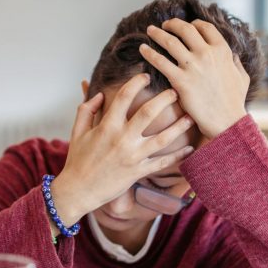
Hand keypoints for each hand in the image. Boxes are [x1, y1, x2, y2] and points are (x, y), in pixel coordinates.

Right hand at [50, 73, 194, 227]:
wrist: (79, 190)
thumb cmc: (77, 160)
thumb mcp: (77, 131)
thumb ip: (86, 109)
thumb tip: (99, 94)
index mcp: (107, 126)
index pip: (124, 96)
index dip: (137, 82)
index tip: (145, 76)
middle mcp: (122, 139)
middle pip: (149, 113)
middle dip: (165, 99)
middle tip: (175, 92)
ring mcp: (132, 156)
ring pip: (162, 138)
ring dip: (179, 126)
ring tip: (190, 117)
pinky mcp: (138, 171)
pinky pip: (162, 162)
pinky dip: (178, 156)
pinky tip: (190, 149)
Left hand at [139, 18, 250, 139]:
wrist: (227, 121)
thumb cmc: (235, 101)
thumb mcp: (242, 77)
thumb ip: (236, 63)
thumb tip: (233, 55)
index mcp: (222, 50)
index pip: (205, 27)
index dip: (194, 24)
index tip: (187, 25)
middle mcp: (207, 54)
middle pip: (185, 29)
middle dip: (173, 24)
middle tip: (165, 24)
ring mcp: (192, 66)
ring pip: (170, 41)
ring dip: (157, 33)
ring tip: (150, 30)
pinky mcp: (180, 80)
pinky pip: (160, 62)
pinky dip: (149, 53)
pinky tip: (142, 49)